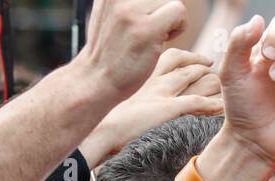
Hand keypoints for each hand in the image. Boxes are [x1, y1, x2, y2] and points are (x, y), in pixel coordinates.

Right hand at [76, 0, 190, 102]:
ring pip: (171, 0)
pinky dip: (179, 26)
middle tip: (151, 30)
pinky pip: (179, 11)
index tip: (144, 20)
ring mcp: (130, 10)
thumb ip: (130, 1)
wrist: (96, 79)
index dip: (153, 4)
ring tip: (155, 35)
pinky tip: (163, 40)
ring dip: (171, 18)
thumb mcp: (113, 11)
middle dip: (162, 9)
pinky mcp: (145, 29)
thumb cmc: (109, 49)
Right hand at [84, 47, 222, 160]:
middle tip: (213, 70)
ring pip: (194, 76)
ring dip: (211, 80)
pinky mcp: (168, 108)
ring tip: (222, 87)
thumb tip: (148, 107)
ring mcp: (161, 92)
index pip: (171, 56)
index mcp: (144, 77)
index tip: (200, 62)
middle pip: (184, 62)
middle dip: (202, 65)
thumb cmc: (110, 125)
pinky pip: (198, 102)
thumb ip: (142, 101)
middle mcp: (153, 80)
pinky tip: (221, 107)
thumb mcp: (128, 106)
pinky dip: (212, 104)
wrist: (102, 133)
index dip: (188, 57)